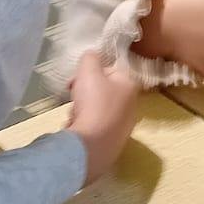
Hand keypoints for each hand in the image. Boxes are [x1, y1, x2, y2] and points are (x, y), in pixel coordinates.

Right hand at [67, 51, 138, 185]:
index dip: (93, 68)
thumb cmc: (93, 103)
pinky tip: (76, 127)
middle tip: (72, 91)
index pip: (113, 67)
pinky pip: (95, 125)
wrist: (91, 146)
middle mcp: (132, 105)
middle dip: (84, 88)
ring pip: (97, 107)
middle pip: (104, 88)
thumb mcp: (88, 70)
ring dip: (82, 107)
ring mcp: (123, 126)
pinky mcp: (112, 141)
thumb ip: (90, 58)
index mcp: (131, 85)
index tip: (78, 75)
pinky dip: (84, 124)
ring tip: (74, 112)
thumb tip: (92, 57)